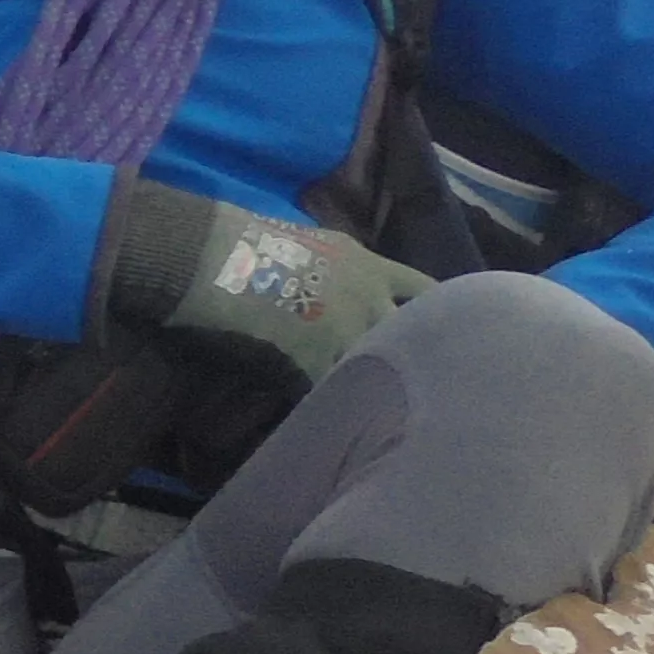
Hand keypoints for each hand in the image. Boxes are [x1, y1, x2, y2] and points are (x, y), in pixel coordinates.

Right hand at [97, 182, 432, 396]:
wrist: (214, 259)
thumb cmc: (249, 238)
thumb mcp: (312, 240)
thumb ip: (339, 265)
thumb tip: (339, 283)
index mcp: (368, 266)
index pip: (422, 288)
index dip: (432, 307)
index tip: (439, 324)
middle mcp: (368, 301)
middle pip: (406, 335)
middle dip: (404, 353)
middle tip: (407, 374)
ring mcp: (345, 335)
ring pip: (372, 368)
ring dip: (368, 383)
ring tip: (370, 408)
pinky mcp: (315, 365)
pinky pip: (328, 390)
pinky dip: (326, 402)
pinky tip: (324, 415)